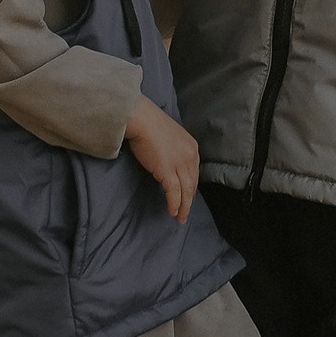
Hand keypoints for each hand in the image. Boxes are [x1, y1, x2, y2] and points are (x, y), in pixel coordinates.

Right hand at [125, 95, 200, 220]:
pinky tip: (172, 211)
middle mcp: (190, 156)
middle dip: (189, 200)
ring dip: (183, 206)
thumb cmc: (149, 124)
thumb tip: (166, 164)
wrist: (141, 119)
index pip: (194, 172)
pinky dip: (174, 203)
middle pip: (192, 183)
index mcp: (192, 147)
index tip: (187, 196)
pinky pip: (174, 191)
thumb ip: (172, 151)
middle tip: (185, 213)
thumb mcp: (169, 137)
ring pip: (186, 190)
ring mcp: (180, 163)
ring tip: (179, 217)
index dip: (190, 187)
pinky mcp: (168, 170)